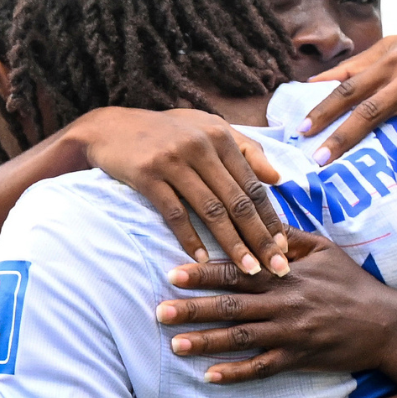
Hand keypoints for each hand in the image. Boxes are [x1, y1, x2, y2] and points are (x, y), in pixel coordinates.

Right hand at [70, 106, 288, 276]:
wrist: (111, 127)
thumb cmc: (163, 132)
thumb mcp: (207, 130)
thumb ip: (244, 150)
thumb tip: (277, 177)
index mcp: (221, 136)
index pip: (253, 184)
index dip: (270, 218)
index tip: (285, 247)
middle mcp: (202, 146)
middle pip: (238, 200)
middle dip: (260, 237)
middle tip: (277, 267)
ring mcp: (174, 161)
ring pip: (211, 209)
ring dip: (232, 243)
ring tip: (248, 270)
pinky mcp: (148, 175)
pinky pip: (174, 212)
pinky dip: (189, 238)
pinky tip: (202, 260)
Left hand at [155, 229, 396, 381]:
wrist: (387, 324)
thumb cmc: (351, 284)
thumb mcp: (325, 251)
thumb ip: (290, 237)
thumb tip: (261, 220)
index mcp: (285, 274)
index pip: (238, 271)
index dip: (204, 272)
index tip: (173, 273)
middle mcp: (284, 302)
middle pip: (231, 305)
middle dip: (194, 308)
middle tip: (159, 310)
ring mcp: (291, 331)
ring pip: (242, 337)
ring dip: (206, 342)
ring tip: (174, 345)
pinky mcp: (298, 357)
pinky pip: (262, 367)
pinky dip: (236, 374)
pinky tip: (210, 376)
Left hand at [302, 26, 396, 205]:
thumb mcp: (393, 46)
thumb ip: (354, 65)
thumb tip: (312, 82)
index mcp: (390, 65)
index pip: (350, 88)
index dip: (325, 109)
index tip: (301, 130)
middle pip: (373, 113)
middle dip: (345, 138)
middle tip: (320, 164)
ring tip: (396, 204)